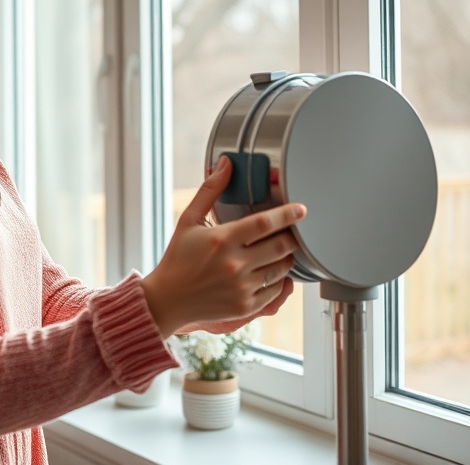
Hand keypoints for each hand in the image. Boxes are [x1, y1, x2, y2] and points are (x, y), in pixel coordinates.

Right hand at [141, 155, 305, 338]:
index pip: (264, 223)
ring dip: (286, 257)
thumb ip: (210, 190)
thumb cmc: (178, 257)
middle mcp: (234, 264)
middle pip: (280, 246)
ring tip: (280, 250)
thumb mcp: (188, 220)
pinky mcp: (246, 306)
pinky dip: (280, 280)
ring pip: (282, 269)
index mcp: (222, 239)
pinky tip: (271, 271)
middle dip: (293, 236)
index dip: (287, 214)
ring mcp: (242, 287)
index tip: (302, 209)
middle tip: (295, 231)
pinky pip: (275, 290)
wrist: (168, 299)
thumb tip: (226, 163)